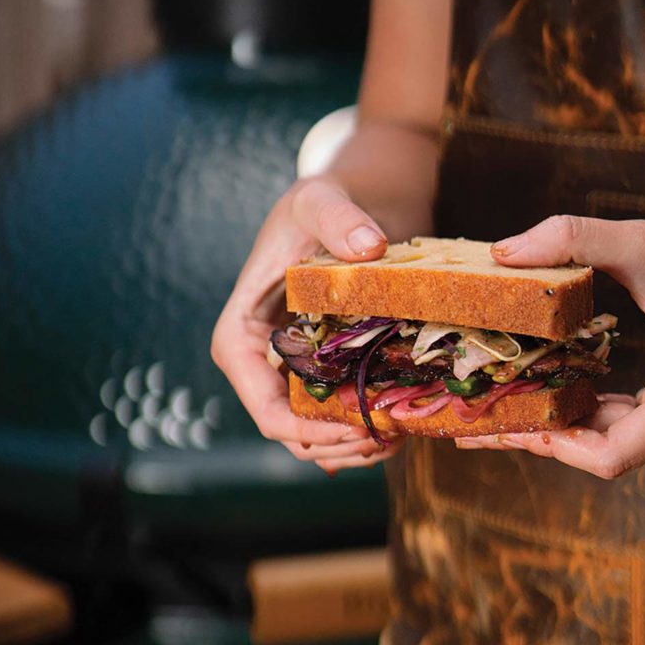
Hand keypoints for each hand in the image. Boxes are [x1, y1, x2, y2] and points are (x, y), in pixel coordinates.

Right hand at [211, 176, 404, 472]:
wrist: (351, 200)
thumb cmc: (321, 199)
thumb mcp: (320, 198)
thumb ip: (338, 219)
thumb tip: (367, 248)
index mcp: (241, 334)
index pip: (263, 405)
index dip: (305, 431)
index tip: (359, 428)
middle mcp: (262, 362)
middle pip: (290, 431)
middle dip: (336, 445)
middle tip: (390, 436)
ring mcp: (293, 370)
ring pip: (315, 435)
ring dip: (355, 446)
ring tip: (401, 432)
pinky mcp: (325, 370)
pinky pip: (339, 414)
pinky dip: (367, 425)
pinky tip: (403, 419)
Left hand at [455, 214, 644, 478]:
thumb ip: (579, 239)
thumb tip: (503, 251)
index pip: (612, 453)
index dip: (551, 445)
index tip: (503, 425)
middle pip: (601, 453)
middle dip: (536, 436)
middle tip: (469, 424)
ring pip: (608, 443)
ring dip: (552, 426)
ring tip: (490, 411)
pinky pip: (620, 425)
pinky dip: (578, 412)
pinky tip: (537, 395)